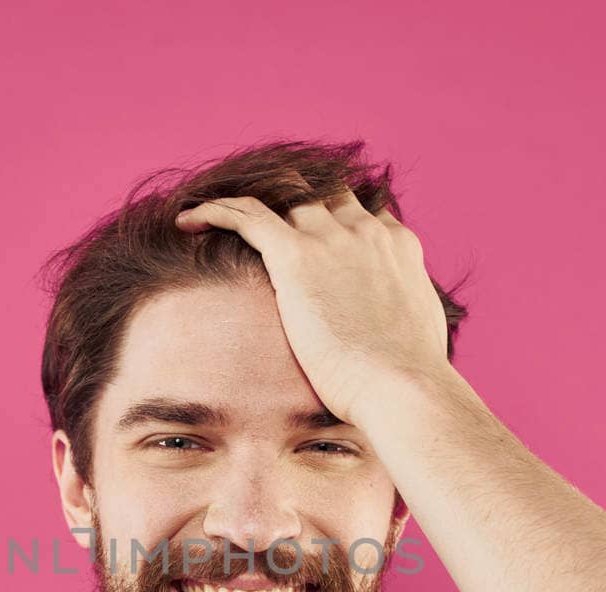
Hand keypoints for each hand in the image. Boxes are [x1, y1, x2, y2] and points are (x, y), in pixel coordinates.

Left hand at [173, 183, 453, 427]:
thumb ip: (400, 320)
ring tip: (212, 213)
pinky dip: (215, 210)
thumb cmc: (409, 380)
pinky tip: (188, 220)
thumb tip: (391, 344)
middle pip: (322, 193)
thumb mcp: (417, 336)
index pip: (361, 212)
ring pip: (283, 194)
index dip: (333, 217)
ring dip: (249, 199)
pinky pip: (246, 215)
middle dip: (291, 199)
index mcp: (397, 247)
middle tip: (257, 219)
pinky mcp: (297, 254)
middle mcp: (366, 230)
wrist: (402, 384)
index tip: (308, 234)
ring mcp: (332, 238)